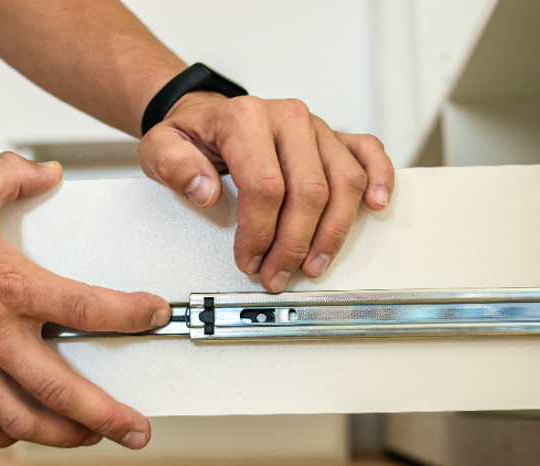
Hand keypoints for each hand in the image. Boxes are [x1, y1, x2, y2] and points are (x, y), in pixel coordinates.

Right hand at [0, 153, 169, 448]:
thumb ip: (14, 176)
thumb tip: (48, 171)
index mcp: (9, 287)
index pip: (87, 308)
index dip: (130, 314)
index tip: (154, 315)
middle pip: (63, 389)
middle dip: (109, 416)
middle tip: (137, 428)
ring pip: (25, 421)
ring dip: (65, 435)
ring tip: (90, 435)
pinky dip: (6, 437)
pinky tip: (22, 430)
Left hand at [136, 93, 394, 292]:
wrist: (206, 116)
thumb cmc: (191, 136)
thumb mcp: (160, 148)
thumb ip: (174, 167)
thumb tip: (205, 191)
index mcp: (246, 119)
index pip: (265, 186)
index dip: (259, 233)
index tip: (248, 261)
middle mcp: (288, 118)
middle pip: (309, 191)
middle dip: (294, 244)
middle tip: (277, 275)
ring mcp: (316, 127)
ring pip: (344, 181)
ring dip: (333, 232)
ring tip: (314, 264)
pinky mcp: (333, 136)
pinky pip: (368, 151)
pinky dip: (379, 178)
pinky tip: (377, 206)